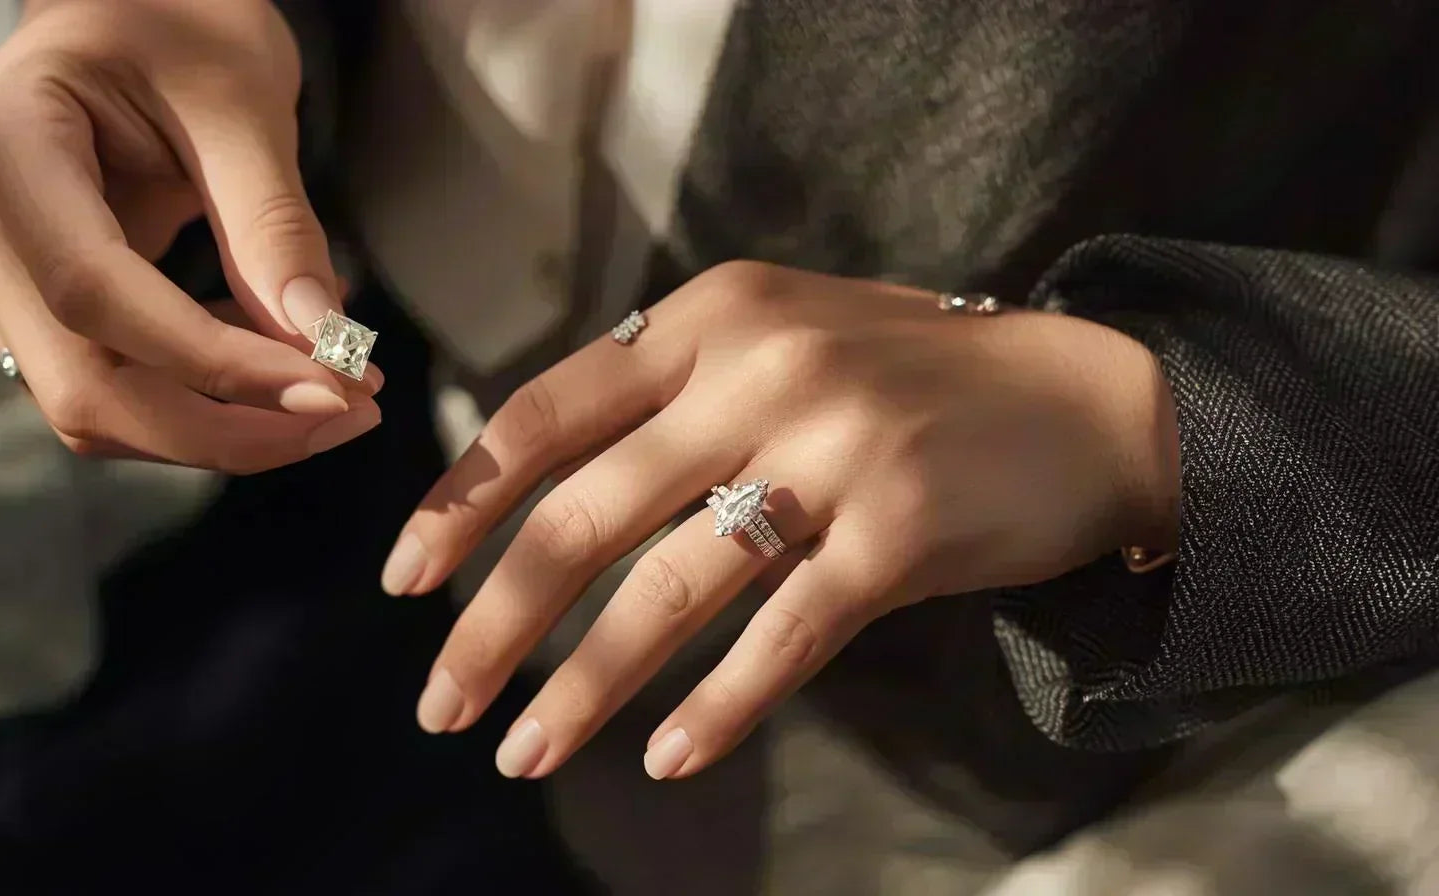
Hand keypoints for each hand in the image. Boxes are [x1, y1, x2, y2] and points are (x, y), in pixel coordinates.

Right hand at [0, 0, 380, 472]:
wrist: (134, 9)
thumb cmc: (181, 22)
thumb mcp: (243, 102)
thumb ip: (275, 226)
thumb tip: (325, 345)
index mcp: (2, 138)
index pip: (96, 294)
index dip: (215, 364)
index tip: (330, 387)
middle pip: (85, 384)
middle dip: (228, 426)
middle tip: (350, 411)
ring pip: (97, 407)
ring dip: (223, 428)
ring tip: (334, 393)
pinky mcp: (30, 304)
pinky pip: (112, 386)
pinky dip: (204, 401)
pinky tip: (282, 368)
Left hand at [384, 261, 1179, 778]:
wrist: (1088, 399)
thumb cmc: (912, 383)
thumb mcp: (779, 343)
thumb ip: (670, 394)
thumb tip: (540, 494)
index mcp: (710, 318)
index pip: (545, 412)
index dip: (462, 502)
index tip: (407, 581)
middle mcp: (760, 368)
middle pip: (585, 513)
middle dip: (497, 622)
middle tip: (441, 704)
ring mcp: (834, 445)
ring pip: (669, 586)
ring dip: (584, 684)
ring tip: (525, 753)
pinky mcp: (900, 527)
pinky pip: (782, 634)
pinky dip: (717, 705)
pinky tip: (668, 757)